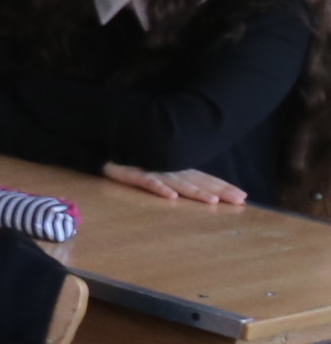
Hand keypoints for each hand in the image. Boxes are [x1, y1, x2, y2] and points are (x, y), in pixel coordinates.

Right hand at [104, 160, 246, 206]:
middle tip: (239, 201)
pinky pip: (146, 181)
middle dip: (220, 191)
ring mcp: (150, 169)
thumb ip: (173, 175)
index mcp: (175, 167)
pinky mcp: (129, 172)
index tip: (243, 197)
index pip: (204, 178)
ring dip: (195, 192)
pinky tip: (170, 196)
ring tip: (212, 201)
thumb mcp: (153, 166)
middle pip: (197, 181)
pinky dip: (158, 187)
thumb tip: (195, 187)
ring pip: (177, 182)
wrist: (100, 142)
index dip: (223, 186)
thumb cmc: (127, 156)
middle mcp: (167, 168)